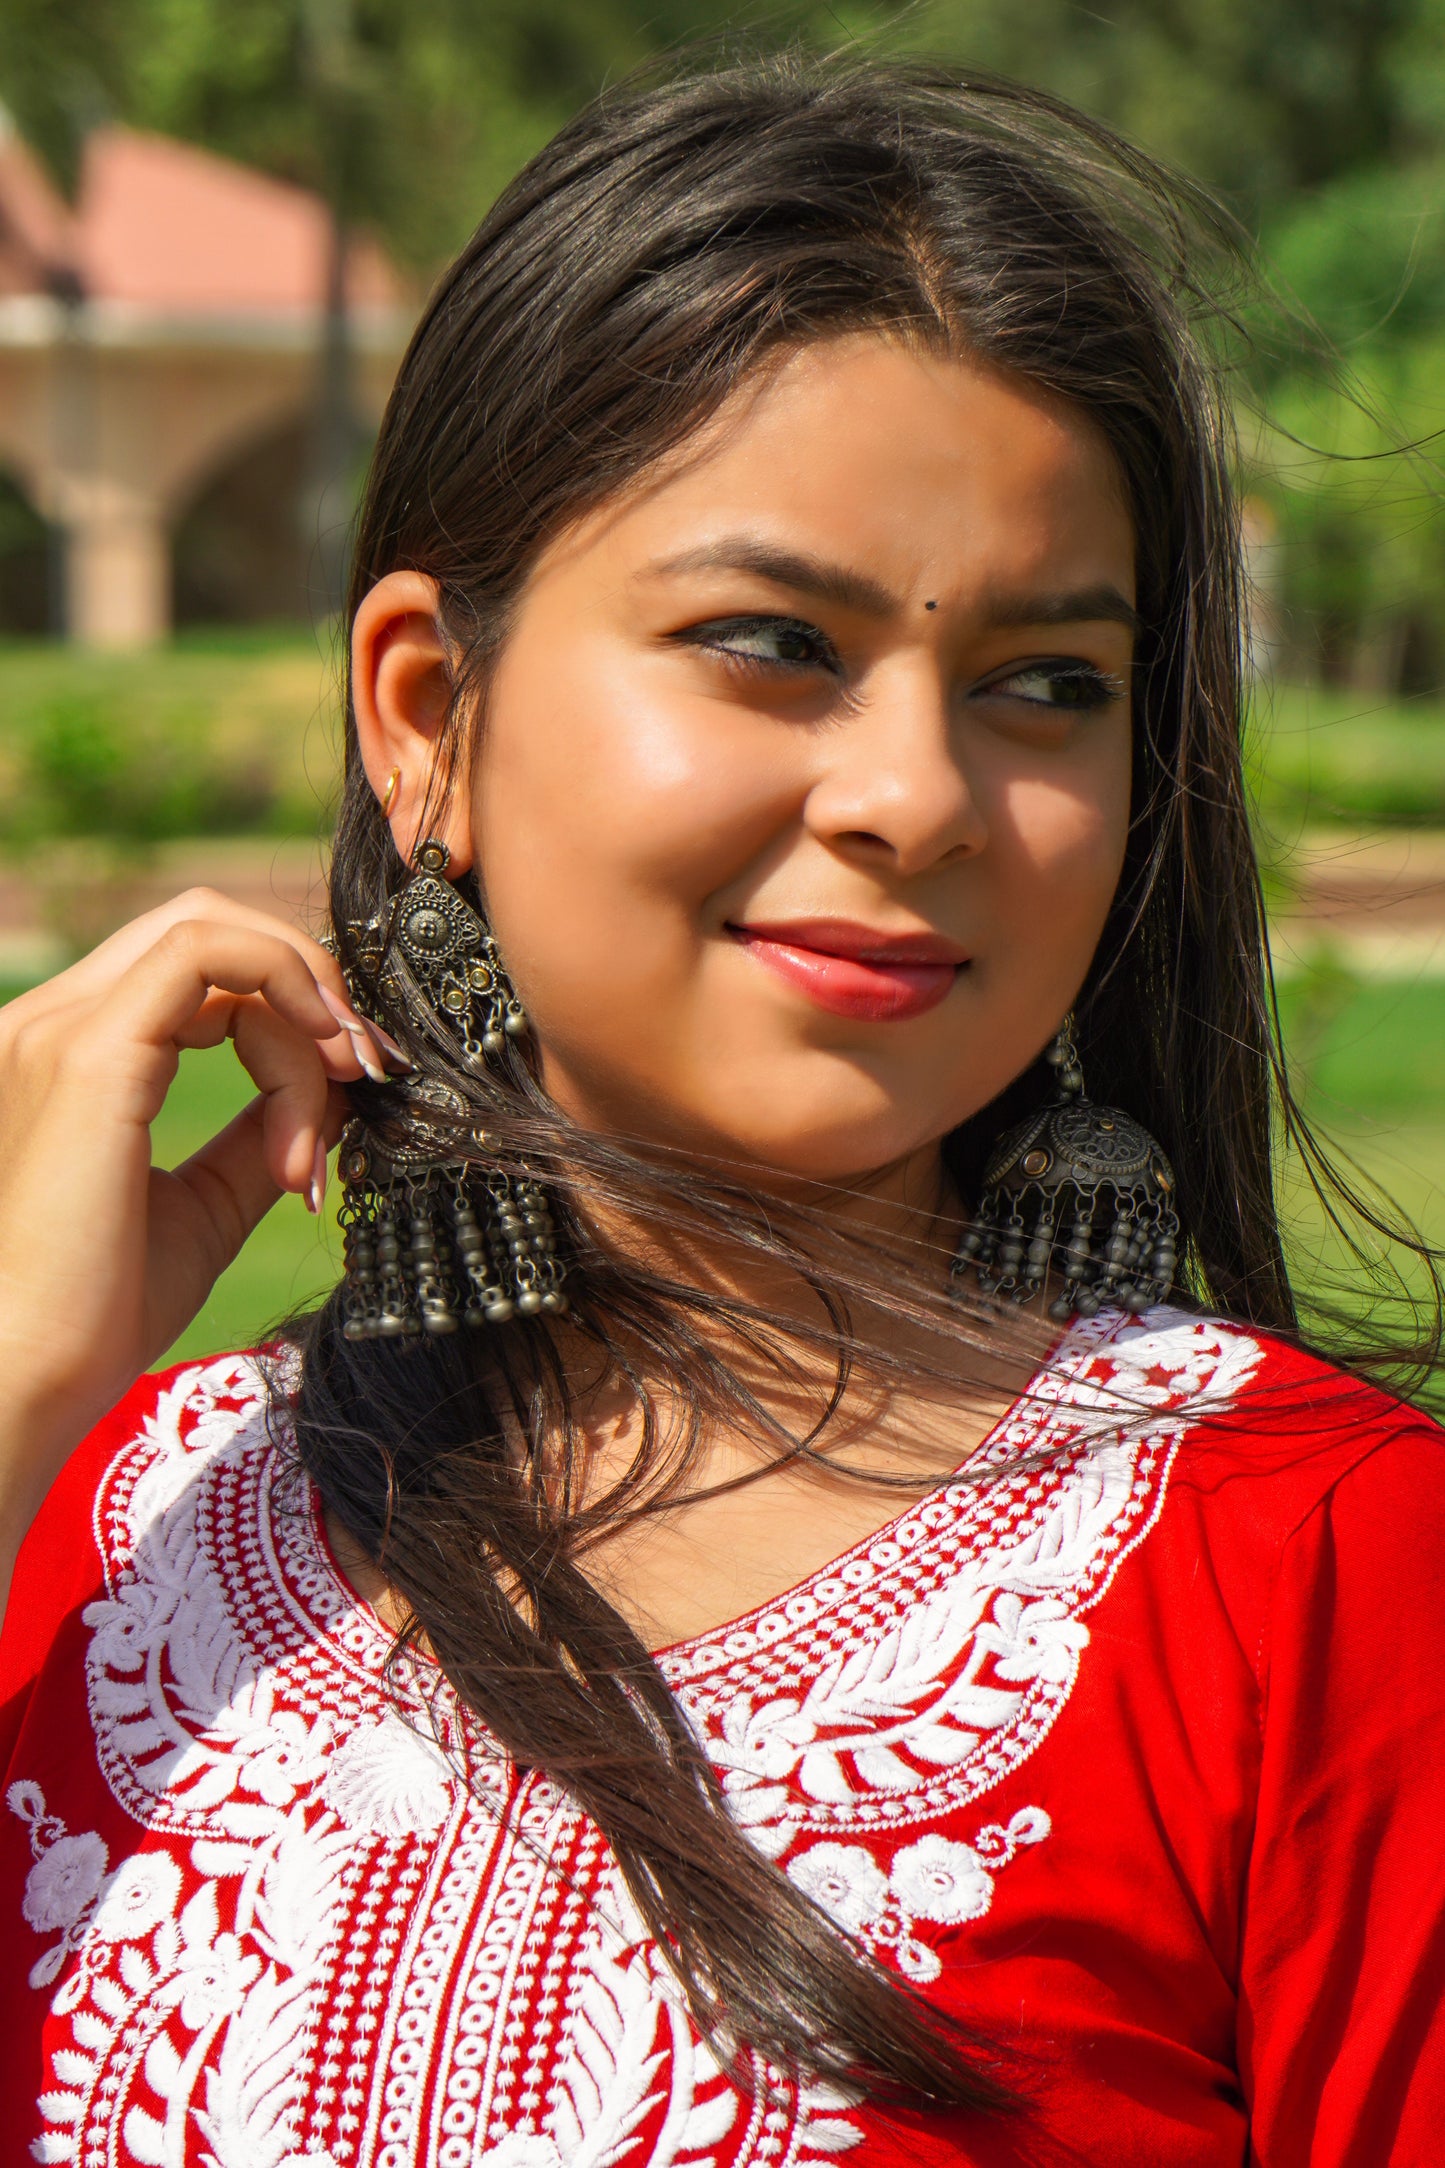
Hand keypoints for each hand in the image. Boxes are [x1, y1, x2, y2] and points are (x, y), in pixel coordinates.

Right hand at [0, 889, 398, 1614]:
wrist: (25, 1379)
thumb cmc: (96, 1313)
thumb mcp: (205, 1206)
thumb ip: (260, 1135)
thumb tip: (335, 1089)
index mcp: (73, 1055)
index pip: (197, 970)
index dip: (294, 1007)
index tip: (354, 1088)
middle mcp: (54, 1024)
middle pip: (206, 928)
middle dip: (306, 979)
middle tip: (366, 1066)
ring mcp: (61, 1029)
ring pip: (212, 933)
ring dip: (305, 995)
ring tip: (346, 1085)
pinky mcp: (89, 1056)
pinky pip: (205, 957)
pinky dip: (286, 991)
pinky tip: (322, 1075)